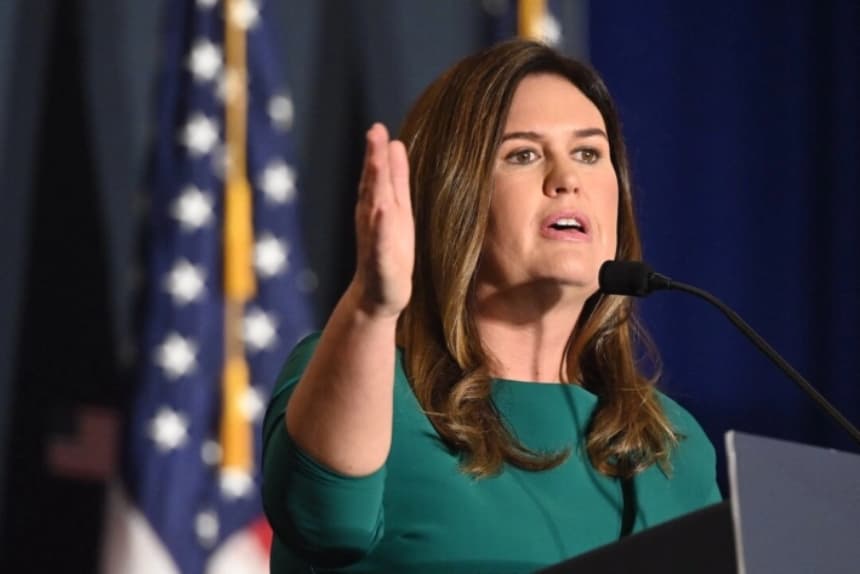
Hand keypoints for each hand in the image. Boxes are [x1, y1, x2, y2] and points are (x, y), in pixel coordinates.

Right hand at [350, 123, 413, 317]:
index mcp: (378, 204)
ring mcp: (375, 238)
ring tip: (377, 163)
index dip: (376, 151)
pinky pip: (380, 241)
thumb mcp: (397, 207)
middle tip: (374, 132)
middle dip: (374, 159)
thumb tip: (395, 142)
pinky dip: (381, 226)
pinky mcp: (380, 261)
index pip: (377, 174)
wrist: (379, 295)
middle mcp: (372, 218)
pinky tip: (382, 211)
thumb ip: (396, 177)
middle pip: (373, 184)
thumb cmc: (390, 249)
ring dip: (375, 185)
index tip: (378, 128)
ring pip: (375, 207)